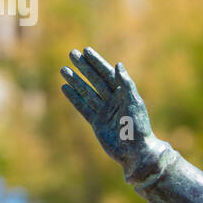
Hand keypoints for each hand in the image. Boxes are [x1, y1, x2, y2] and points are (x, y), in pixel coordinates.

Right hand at [59, 47, 154, 171]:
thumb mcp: (134, 103)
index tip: (86, 50)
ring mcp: (105, 111)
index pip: (108, 74)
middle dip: (84, 67)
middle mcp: (114, 100)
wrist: (136, 152)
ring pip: (87, 92)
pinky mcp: (97, 123)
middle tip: (72, 53)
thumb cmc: (139, 127)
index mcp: (124, 93)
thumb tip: (118, 64)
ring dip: (76, 80)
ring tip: (64, 69)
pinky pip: (83, 107)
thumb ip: (126, 84)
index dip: (97, 62)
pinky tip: (65, 88)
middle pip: (95, 80)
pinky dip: (74, 98)